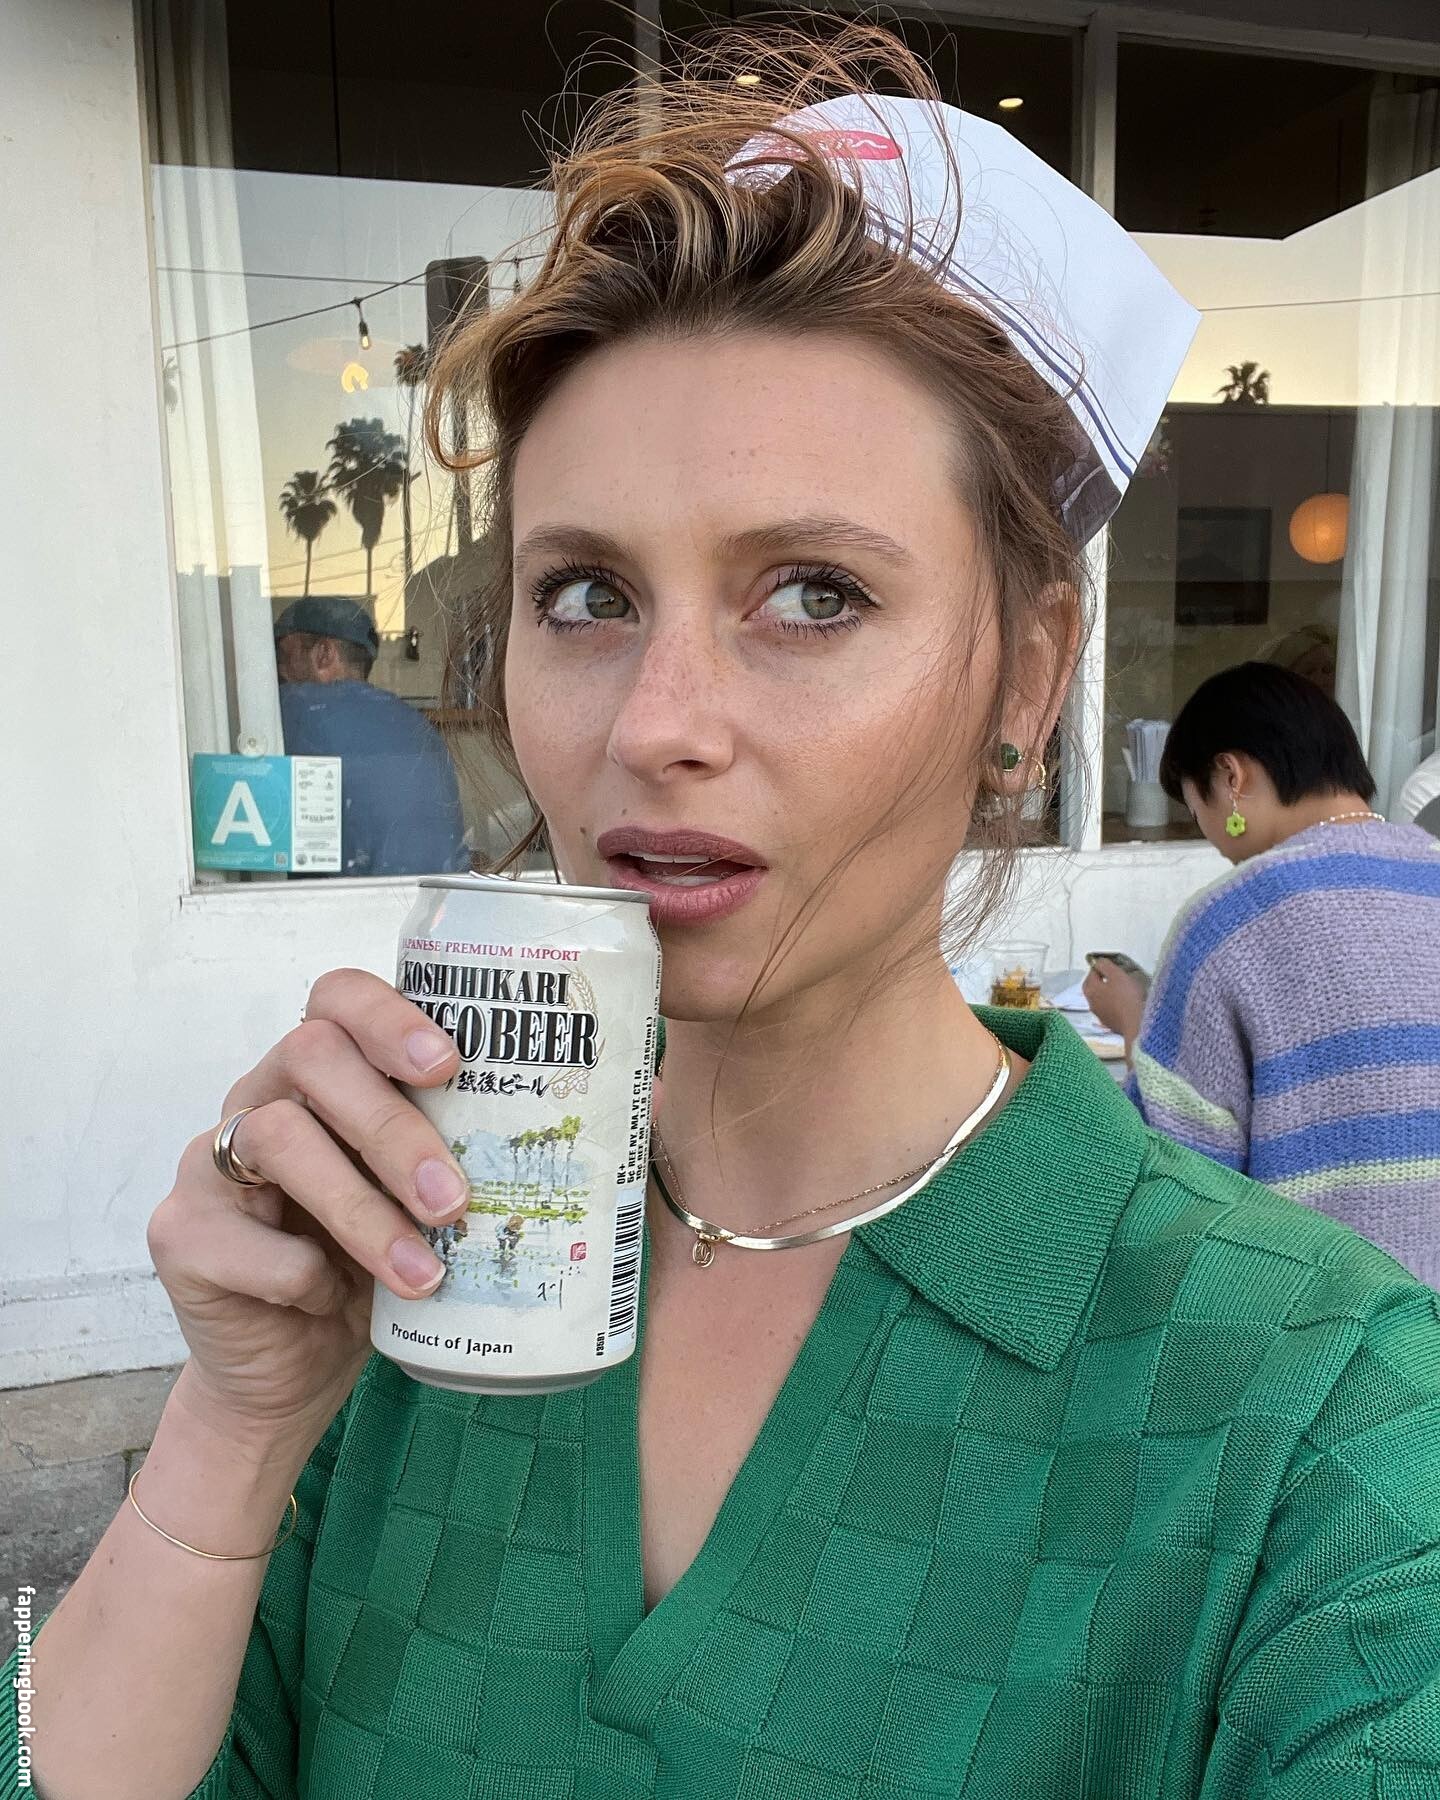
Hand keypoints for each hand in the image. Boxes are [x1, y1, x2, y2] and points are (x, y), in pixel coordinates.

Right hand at [146, 969, 466, 1460]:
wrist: (291, 1374)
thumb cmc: (368, 1272)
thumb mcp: (422, 1208)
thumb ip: (465, 1160)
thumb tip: (588, 1128)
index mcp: (319, 1076)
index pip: (337, 998)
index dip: (388, 1016)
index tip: (448, 1065)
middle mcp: (258, 1100)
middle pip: (311, 1056)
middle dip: (392, 1128)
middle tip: (453, 1199)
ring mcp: (208, 1163)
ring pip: (276, 1137)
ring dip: (360, 1210)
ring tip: (422, 1273)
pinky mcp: (180, 1234)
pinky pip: (241, 1239)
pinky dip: (302, 1275)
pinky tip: (333, 1303)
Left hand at [1082, 959, 1146, 1046]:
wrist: (1138, 1024)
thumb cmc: (1127, 998)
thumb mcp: (1117, 974)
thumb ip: (1105, 965)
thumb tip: (1099, 962)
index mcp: (1091, 990)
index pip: (1091, 973)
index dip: (1101, 966)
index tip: (1110, 964)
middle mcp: (1092, 1004)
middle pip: (1095, 988)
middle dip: (1103, 980)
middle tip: (1115, 975)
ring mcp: (1102, 1016)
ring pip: (1103, 1000)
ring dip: (1110, 993)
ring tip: (1124, 989)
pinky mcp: (1112, 1024)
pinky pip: (1112, 1010)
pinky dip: (1117, 1005)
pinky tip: (1128, 1003)